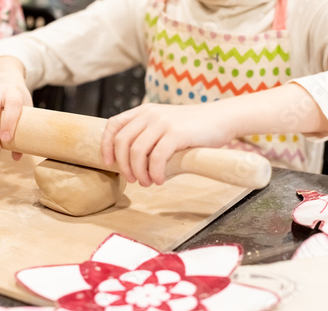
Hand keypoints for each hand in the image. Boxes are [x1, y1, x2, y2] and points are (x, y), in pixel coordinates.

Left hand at [101, 103, 234, 186]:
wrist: (222, 119)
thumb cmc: (192, 128)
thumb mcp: (164, 125)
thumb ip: (147, 137)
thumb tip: (130, 165)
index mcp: (144, 111)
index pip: (113, 125)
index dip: (106, 145)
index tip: (108, 163)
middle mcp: (150, 114)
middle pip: (122, 142)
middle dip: (123, 165)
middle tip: (132, 179)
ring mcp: (163, 122)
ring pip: (136, 152)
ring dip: (138, 172)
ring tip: (146, 182)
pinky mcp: (176, 133)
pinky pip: (156, 158)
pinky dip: (154, 173)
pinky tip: (159, 180)